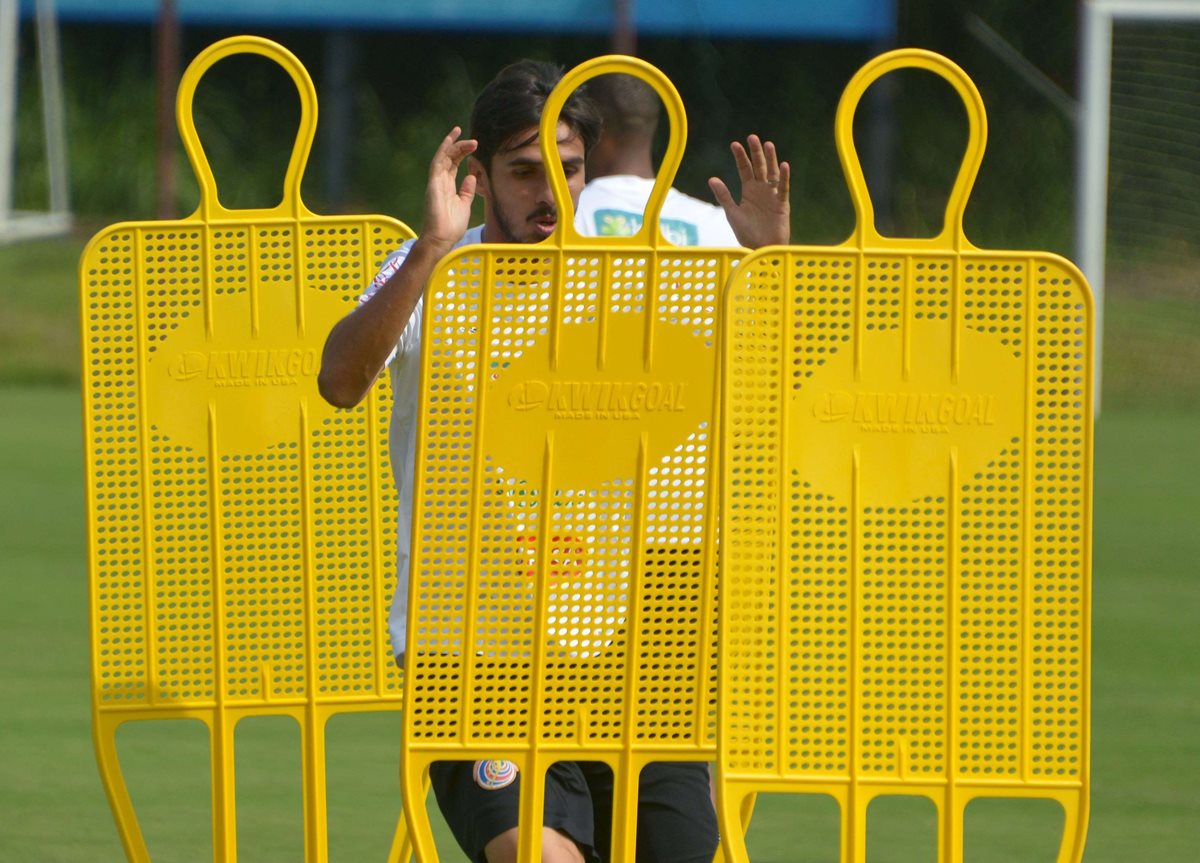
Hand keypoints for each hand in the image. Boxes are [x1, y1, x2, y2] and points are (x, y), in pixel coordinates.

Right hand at [421, 126, 478, 250]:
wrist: (441, 239)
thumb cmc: (451, 226)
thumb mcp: (464, 205)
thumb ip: (467, 190)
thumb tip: (471, 176)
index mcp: (447, 186)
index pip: (453, 165)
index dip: (460, 153)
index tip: (472, 144)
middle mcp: (440, 181)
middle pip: (448, 158)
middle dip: (458, 146)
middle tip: (472, 139)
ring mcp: (435, 182)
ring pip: (442, 157)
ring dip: (452, 145)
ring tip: (462, 134)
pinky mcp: (433, 184)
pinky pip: (437, 164)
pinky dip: (443, 152)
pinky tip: (450, 142)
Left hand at [708, 134, 790, 248]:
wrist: (761, 249)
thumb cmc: (747, 233)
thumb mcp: (732, 213)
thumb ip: (724, 196)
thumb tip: (711, 179)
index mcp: (749, 190)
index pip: (744, 169)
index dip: (740, 157)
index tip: (734, 144)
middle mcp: (761, 189)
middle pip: (759, 166)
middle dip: (755, 152)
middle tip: (752, 137)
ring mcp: (772, 195)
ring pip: (772, 173)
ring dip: (771, 159)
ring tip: (768, 144)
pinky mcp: (782, 204)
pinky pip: (783, 188)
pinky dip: (784, 177)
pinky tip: (783, 165)